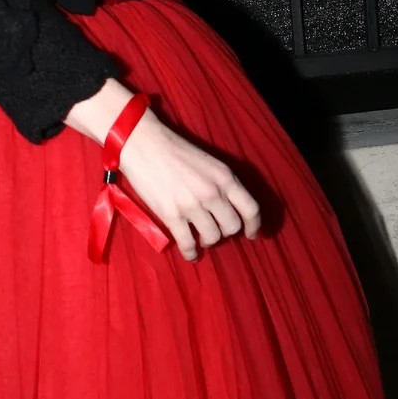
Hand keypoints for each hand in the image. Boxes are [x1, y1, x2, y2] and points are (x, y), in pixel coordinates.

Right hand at [117, 108, 261, 261]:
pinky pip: (188, 243)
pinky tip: (190, 254)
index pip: (251, 208)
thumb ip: (223, 183)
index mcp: (225, 177)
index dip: (254, 225)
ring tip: (200, 237)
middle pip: (232, 226)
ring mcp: (192, 205)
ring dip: (207, 241)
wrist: (143, 144)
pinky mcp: (172, 215)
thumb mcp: (209, 163)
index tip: (251, 234)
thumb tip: (229, 208)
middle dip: (226, 232)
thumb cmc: (175, 150)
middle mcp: (213, 192)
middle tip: (215, 230)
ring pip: (212, 237)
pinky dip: (191, 253)